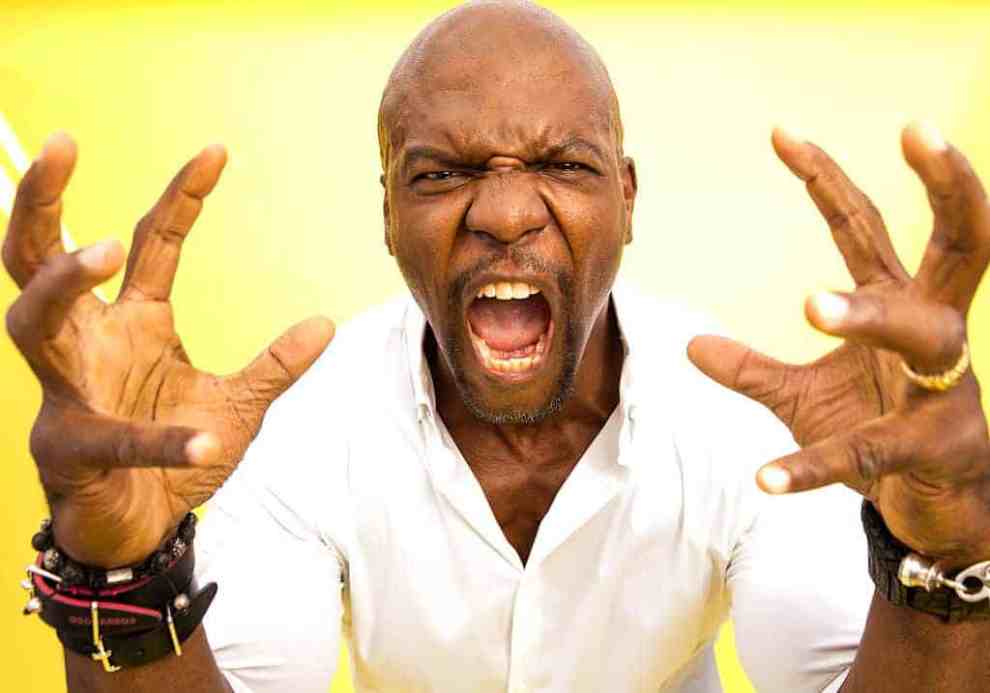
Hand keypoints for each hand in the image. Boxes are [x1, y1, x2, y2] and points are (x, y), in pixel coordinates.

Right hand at [3, 134, 334, 567]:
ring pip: (34, 319)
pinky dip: (160, 442)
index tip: (218, 150)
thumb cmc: (180, 457)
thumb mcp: (241, 405)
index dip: (181, 196)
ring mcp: (70, 391)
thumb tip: (325, 322)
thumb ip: (277, 364)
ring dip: (63, 281)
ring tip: (109, 250)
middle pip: (42, 257)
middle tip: (62, 140)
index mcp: (134, 324)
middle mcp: (90, 344)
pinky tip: (202, 445)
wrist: (142, 527)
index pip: (151, 244)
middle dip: (44, 199)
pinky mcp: (72, 449)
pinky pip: (113, 438)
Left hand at [688, 122, 989, 568]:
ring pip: (922, 334)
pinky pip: (873, 451)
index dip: (825, 179)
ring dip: (867, 315)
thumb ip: (750, 368)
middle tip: (919, 126)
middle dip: (948, 185)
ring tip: (809, 303)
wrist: (935, 510)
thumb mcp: (802, 396)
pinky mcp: (938, 447)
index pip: (863, 227)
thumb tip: (689, 344)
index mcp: (897, 306)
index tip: (780, 131)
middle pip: (959, 244)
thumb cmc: (877, 432)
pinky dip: (816, 463)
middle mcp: (932, 333)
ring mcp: (947, 388)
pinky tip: (765, 477)